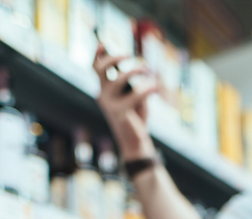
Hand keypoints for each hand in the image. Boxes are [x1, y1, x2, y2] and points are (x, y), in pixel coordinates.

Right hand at [92, 44, 159, 159]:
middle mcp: (103, 96)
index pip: (96, 69)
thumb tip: (137, 67)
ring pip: (118, 80)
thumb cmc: (135, 117)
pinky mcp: (120, 114)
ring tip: (148, 70)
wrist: (135, 143)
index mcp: (105, 90)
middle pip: (101, 70)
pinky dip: (146, 89)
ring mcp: (109, 105)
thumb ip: (131, 83)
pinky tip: (156, 87)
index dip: (98, 54)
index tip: (104, 42)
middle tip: (131, 56)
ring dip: (134, 70)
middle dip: (114, 58)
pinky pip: (133, 96)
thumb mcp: (133, 96)